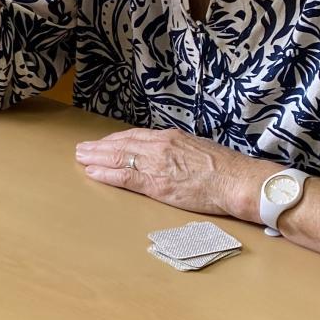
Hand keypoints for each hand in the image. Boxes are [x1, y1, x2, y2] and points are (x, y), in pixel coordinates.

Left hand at [75, 128, 262, 218]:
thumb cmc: (226, 169)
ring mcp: (156, 164)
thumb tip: (172, 154)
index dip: (115, 139)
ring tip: (81, 158)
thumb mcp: (199, 149)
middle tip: (82, 148)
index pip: (135, 136)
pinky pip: (124, 176)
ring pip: (118, 157)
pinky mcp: (156, 183)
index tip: (103, 142)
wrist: (238, 181)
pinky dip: (105, 174)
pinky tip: (92, 172)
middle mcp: (159, 147)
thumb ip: (180, 150)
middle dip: (99, 146)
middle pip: (121, 144)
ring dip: (95, 158)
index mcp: (170, 138)